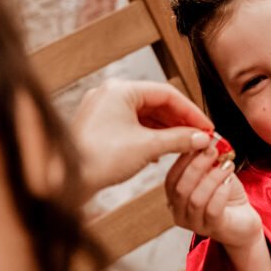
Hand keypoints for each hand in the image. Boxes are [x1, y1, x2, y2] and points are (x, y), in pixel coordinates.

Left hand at [71, 79, 212, 196]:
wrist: (65, 180)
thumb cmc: (98, 159)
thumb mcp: (147, 147)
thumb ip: (179, 139)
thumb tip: (202, 137)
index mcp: (120, 90)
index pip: (167, 94)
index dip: (191, 111)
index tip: (206, 126)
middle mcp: (110, 94)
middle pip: (156, 103)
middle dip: (179, 121)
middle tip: (199, 136)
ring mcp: (103, 109)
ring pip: (145, 115)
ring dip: (166, 130)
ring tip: (184, 145)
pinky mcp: (100, 126)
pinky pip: (133, 124)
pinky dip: (150, 135)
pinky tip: (162, 150)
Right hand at [164, 144, 262, 248]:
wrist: (244, 219)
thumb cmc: (226, 194)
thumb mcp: (214, 172)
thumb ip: (207, 160)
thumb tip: (206, 139)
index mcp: (175, 198)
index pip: (170, 178)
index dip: (183, 159)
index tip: (199, 141)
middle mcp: (179, 213)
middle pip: (180, 189)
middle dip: (197, 166)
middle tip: (213, 150)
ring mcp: (195, 224)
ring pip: (196, 199)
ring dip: (212, 177)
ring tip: (227, 164)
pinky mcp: (213, 228)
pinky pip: (213, 209)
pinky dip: (221, 191)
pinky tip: (229, 181)